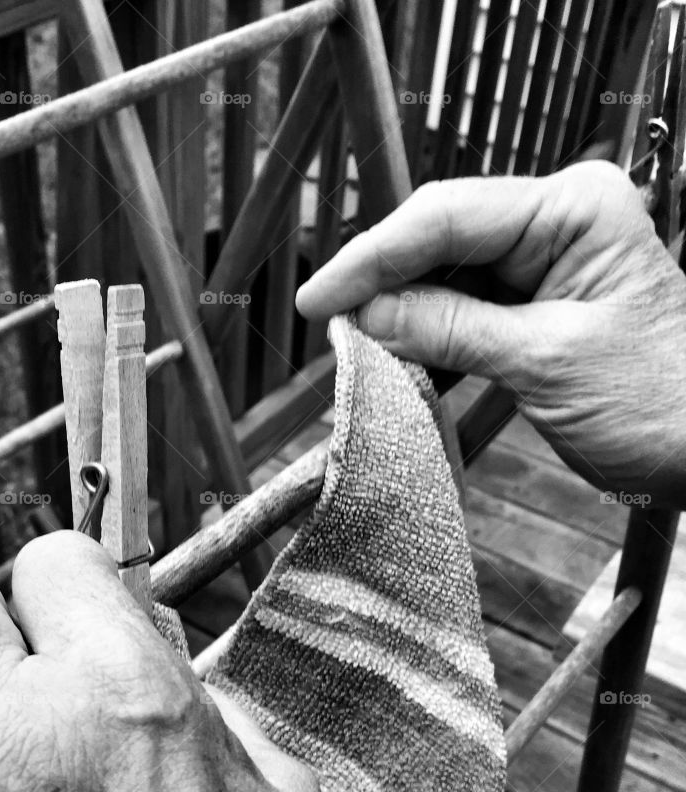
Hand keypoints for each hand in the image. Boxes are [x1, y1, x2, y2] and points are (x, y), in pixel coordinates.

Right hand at [297, 160, 685, 506]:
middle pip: (440, 237)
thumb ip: (451, 330)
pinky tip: (396, 357)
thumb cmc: (660, 401)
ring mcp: (547, 263)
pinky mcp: (536, 306)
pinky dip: (427, 336)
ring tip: (354, 346)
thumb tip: (369, 313)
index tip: (320, 297)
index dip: (373, 256)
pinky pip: (464, 310)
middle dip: (381, 281)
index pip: (449, 216)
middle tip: (329, 324)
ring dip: (399, 311)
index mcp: (575, 209)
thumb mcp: (545, 362)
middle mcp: (559, 221)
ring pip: (445, 275)